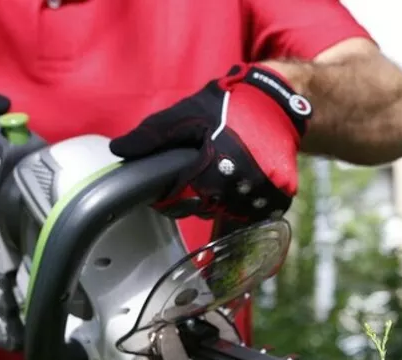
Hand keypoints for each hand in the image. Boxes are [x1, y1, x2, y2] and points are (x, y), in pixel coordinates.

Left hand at [109, 63, 311, 222]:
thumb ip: (153, 135)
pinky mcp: (282, 196)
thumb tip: (118, 150)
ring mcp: (265, 193)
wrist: (277, 101)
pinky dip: (246, 207)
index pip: (182, 201)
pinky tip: (241, 188)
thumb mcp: (187, 113)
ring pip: (233, 215)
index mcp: (213, 166)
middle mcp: (241, 184)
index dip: (171, 198)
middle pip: (208, 210)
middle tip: (200, 178)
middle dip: (199, 199)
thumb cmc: (228, 106)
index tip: (169, 191)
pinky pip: (257, 215)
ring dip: (224, 204)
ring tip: (222, 180)